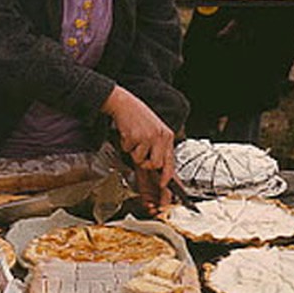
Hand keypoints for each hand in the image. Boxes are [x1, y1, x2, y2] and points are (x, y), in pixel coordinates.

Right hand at [101, 86, 174, 206]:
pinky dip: (126, 146)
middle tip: (139, 155)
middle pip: (156, 164)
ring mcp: (149, 136)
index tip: (164, 188)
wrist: (123, 104)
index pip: (170, 161)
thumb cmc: (137, 118)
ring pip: (142, 160)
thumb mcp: (152, 132)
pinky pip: (130, 151)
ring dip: (135, 154)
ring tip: (133, 141)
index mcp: (167, 136)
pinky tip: (127, 135)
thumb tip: (157, 170)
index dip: (167, 177)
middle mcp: (160, 136)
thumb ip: (157, 149)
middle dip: (146, 165)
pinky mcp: (136, 136)